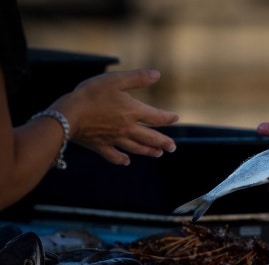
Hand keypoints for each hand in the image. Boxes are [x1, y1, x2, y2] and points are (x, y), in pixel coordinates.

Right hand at [51, 69, 178, 164]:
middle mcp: (127, 129)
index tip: (175, 118)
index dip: (167, 117)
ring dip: (149, 151)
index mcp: (133, 112)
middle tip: (173, 147)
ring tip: (158, 154)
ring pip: (136, 148)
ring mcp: (114, 139)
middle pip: (150, 137)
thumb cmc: (91, 94)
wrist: (68, 114)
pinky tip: (126, 161)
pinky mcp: (100, 146)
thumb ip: (137, 78)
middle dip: (164, 142)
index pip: (156, 117)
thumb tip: (157, 75)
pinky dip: (121, 159)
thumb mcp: (115, 80)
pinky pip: (113, 156)